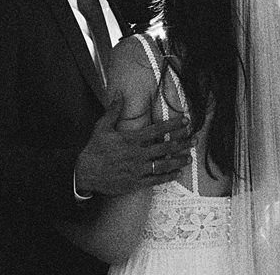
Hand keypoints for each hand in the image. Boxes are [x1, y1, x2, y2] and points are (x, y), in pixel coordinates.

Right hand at [75, 98, 193, 195]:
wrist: (84, 173)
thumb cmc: (94, 149)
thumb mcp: (102, 127)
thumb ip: (113, 111)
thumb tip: (119, 95)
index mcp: (131, 139)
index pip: (157, 130)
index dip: (173, 125)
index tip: (185, 121)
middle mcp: (137, 154)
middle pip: (165, 147)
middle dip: (182, 142)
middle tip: (195, 139)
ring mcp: (137, 170)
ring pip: (163, 164)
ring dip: (178, 160)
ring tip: (189, 157)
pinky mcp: (135, 183)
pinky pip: (155, 180)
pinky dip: (167, 176)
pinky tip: (177, 173)